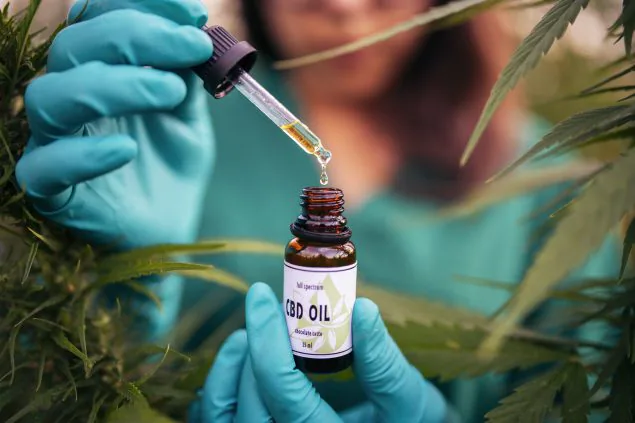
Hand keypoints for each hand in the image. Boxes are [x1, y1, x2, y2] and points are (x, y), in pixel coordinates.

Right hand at [15, 0, 214, 249]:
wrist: (171, 225)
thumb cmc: (172, 165)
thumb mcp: (189, 113)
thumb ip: (187, 75)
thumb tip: (196, 31)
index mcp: (98, 71)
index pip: (97, 17)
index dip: (140, 5)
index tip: (195, 14)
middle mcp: (70, 98)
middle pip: (74, 46)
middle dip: (138, 36)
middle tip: (193, 47)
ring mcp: (55, 143)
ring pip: (51, 97)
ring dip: (114, 85)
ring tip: (171, 91)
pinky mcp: (53, 191)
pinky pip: (45, 168)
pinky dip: (83, 155)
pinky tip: (126, 150)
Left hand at [190, 283, 450, 422]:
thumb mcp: (407, 398)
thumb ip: (384, 361)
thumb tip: (361, 308)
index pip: (285, 397)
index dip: (269, 342)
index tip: (262, 297)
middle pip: (248, 410)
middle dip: (249, 354)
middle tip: (260, 309)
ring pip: (224, 419)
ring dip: (227, 372)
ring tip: (245, 335)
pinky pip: (221, 421)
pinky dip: (220, 390)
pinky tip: (238, 359)